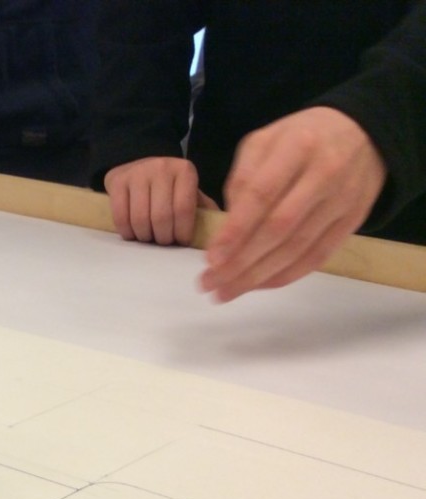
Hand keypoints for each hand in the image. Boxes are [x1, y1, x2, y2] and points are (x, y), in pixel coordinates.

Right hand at [103, 156, 218, 245]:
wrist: (140, 165)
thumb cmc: (169, 186)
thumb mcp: (190, 192)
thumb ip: (204, 209)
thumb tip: (221, 233)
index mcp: (185, 171)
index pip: (183, 209)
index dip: (182, 232)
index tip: (181, 241)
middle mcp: (161, 167)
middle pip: (161, 217)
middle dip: (163, 237)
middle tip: (164, 241)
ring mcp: (137, 173)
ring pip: (140, 219)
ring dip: (145, 237)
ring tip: (149, 237)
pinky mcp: (118, 181)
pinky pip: (121, 217)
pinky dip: (127, 232)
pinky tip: (133, 233)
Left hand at [200, 107, 386, 302]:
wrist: (363, 132)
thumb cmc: (300, 138)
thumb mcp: (265, 141)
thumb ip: (242, 178)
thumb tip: (227, 226)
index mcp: (296, 148)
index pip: (261, 195)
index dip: (235, 230)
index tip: (211, 258)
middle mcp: (324, 174)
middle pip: (278, 229)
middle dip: (240, 262)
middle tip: (209, 283)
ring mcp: (342, 200)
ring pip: (297, 248)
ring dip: (258, 276)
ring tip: (226, 291)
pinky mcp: (353, 220)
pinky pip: (317, 256)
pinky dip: (285, 275)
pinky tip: (258, 285)